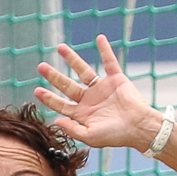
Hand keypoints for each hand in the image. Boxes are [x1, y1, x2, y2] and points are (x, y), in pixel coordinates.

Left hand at [33, 37, 163, 151]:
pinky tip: (100, 38)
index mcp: (83, 114)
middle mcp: (90, 100)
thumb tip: (55, 120)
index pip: (62, 104)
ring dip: (72, 59)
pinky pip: (109, 62)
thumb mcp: (91, 137)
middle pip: (68, 85)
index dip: (49, 98)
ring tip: (60, 47)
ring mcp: (102, 88)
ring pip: (83, 71)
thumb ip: (72, 130)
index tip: (37, 90)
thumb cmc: (116, 136)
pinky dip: (105, 50)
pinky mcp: (116, 80)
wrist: (139, 127)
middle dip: (54, 76)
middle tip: (41, 66)